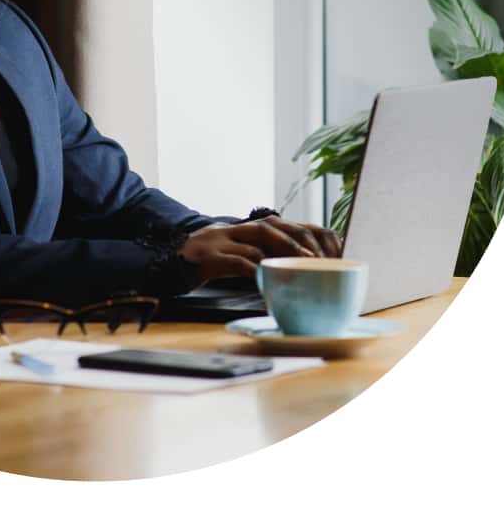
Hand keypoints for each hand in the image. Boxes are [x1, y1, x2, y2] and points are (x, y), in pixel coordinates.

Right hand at [177, 216, 341, 281]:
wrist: (171, 260)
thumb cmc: (213, 260)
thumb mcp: (241, 254)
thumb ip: (266, 256)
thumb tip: (303, 269)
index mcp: (248, 228)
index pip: (287, 224)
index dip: (309, 235)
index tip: (331, 252)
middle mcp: (237, 228)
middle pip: (275, 226)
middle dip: (300, 240)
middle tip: (321, 259)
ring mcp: (222, 239)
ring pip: (258, 238)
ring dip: (283, 250)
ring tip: (302, 263)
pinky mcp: (210, 255)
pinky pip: (236, 261)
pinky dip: (254, 270)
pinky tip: (267, 280)